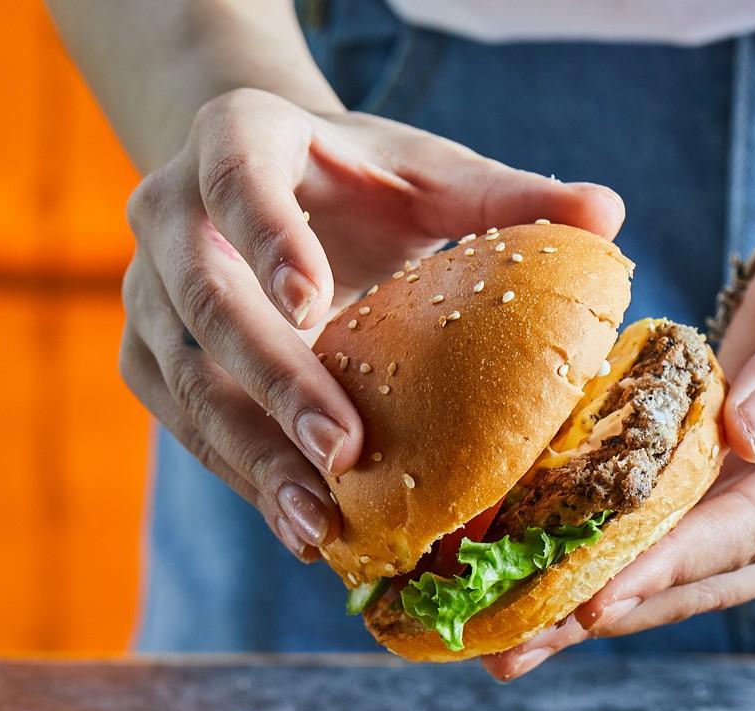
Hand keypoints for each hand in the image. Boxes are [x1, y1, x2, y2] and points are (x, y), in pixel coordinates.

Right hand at [119, 88, 623, 559]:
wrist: (278, 187)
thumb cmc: (366, 182)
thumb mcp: (431, 174)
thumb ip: (508, 194)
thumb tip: (606, 214)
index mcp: (237, 137)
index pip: (237, 181)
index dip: (266, 238)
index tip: (311, 300)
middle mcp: (169, 211)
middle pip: (205, 300)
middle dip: (275, 381)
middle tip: (344, 451)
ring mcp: (147, 291)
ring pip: (185, 379)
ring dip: (251, 456)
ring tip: (317, 525)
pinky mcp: (149, 357)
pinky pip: (187, 424)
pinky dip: (244, 478)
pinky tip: (302, 529)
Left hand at [484, 198, 754, 678]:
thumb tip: (744, 435)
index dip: (674, 565)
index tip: (598, 597)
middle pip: (703, 576)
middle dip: (609, 610)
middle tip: (517, 649)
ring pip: (672, 568)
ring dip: (588, 602)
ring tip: (505, 646)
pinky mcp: (731, 489)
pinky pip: (658, 528)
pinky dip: (596, 549)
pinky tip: (528, 574)